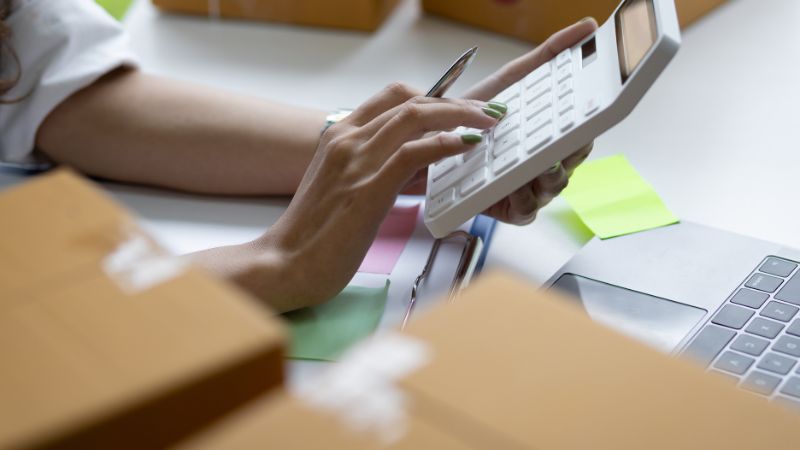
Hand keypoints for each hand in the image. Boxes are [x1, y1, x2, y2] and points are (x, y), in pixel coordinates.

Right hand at [231, 84, 501, 311]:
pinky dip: (445, 143)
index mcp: (339, 136)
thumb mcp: (344, 189)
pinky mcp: (368, 188)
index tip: (460, 109)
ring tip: (487, 124)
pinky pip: (414, 153)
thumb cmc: (313, 235)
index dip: (433, 97)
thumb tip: (414, 169)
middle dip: (455, 102)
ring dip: (460, 115)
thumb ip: (373, 170)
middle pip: (410, 100)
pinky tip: (466, 145)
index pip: (392, 98)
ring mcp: (356, 161)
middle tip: (486, 114)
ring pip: (416, 117)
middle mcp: (347, 139)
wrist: (284, 264)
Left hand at [463, 18, 597, 224]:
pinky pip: (525, 210)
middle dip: (573, 154)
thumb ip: (548, 55)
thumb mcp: (511, 80)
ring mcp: (528, 187)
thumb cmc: (473, 113)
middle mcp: (543, 163)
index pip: (580, 134)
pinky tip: (517, 188)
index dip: (588, 129)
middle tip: (570, 142)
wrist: (429, 138)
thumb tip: (585, 27)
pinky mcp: (507, 208)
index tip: (590, 118)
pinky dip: (524, 200)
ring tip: (545, 165)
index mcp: (549, 137)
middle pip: (570, 163)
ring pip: (552, 187)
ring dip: (551, 178)